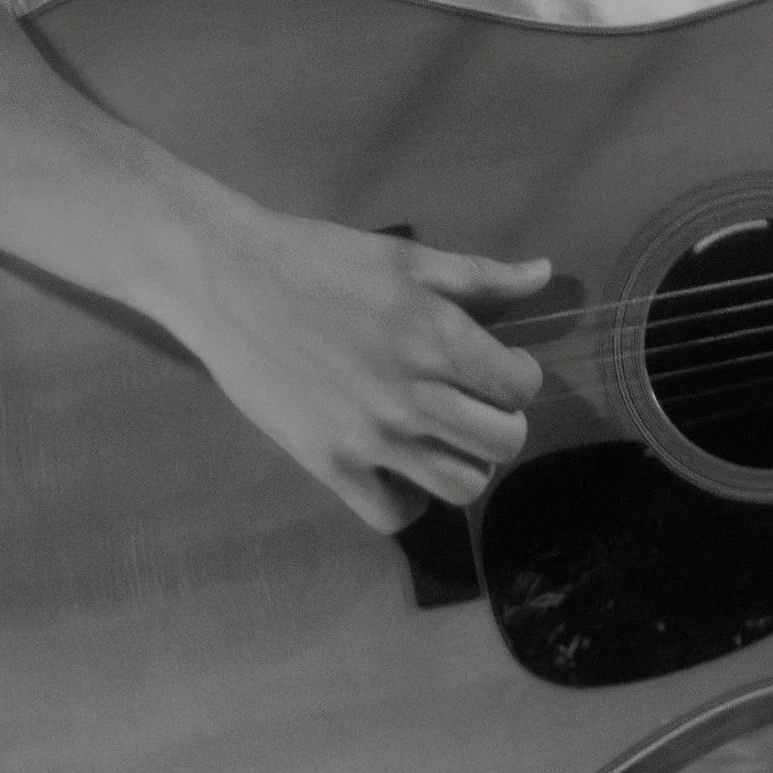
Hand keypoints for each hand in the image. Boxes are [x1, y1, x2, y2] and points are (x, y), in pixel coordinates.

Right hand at [174, 198, 548, 531]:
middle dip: (499, 423)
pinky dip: (408, 499)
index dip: (517, 377)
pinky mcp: (329, 463)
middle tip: (472, 405)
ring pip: (461, 485)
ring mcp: (371, 437)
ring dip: (463, 463)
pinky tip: (398, 468)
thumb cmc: (320, 260)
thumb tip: (543, 275)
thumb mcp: (407, 258)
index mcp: (440, 337)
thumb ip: (479, 276)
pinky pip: (394, 514)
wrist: (229, 279)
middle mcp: (414, 395)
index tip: (494, 369)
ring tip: (441, 438)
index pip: (521, 387)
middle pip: (502, 443)